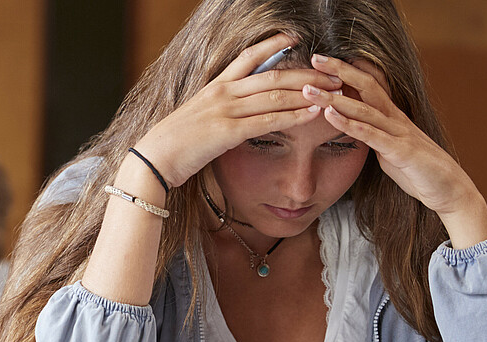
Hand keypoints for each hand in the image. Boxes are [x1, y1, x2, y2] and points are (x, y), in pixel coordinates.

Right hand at [132, 33, 342, 187]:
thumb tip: (234, 113)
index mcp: (215, 87)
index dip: (274, 45)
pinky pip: (268, 121)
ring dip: (307, 92)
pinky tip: (312, 113)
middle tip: (333, 71)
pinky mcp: (227, 132)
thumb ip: (217, 110)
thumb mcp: (196, 118)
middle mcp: (222, 93)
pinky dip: (294, 116)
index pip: (249, 57)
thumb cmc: (173, 144)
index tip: (296, 38)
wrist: (153, 159)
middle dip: (306, 72)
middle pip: (273, 75)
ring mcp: (225, 111)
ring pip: (275, 96)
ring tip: (333, 91)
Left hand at [302, 55, 486, 245]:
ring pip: (364, 109)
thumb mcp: (387, 146)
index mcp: (391, 116)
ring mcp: (399, 133)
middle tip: (314, 58)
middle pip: (366, 86)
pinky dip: (351, 124)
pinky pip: (372, 135)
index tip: (321, 60)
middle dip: (340, 71)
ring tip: (310, 90)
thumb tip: (351, 126)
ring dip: (335, 99)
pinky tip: (332, 116)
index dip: (346, 71)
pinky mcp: (401, 151)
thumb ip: (370, 133)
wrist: (448, 189)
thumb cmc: (416, 169)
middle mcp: (395, 118)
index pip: (367, 85)